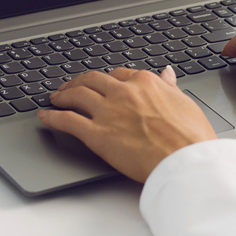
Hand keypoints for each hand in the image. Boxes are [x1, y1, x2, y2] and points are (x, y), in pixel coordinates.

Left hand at [39, 66, 215, 182]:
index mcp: (146, 83)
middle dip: (79, 82)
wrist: (185, 161)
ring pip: (76, 95)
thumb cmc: (190, 138)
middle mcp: (124, 92)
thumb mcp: (184, 103)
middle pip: (92, 80)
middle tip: (70, 87)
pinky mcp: (97, 135)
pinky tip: (45, 117)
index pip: (119, 74)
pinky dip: (53, 117)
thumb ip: (169, 87)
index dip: (106, 80)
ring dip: (62, 95)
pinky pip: (67, 121)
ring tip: (55, 98)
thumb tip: (167, 74)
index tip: (101, 84)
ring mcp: (108, 112)